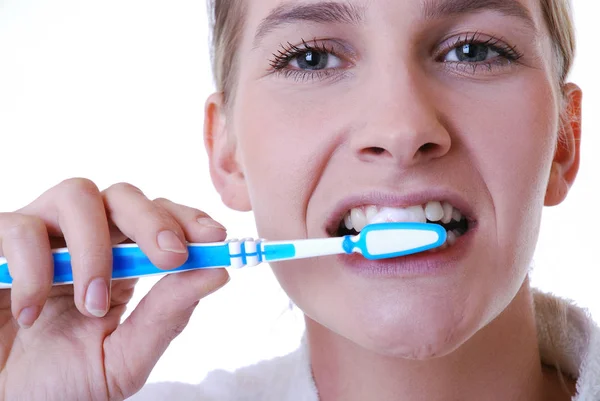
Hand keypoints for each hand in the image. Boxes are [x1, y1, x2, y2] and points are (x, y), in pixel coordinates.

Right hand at [0, 179, 229, 400]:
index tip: (214, 236)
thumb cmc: (58, 383)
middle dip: (154, 220)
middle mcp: (83, 241)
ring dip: (95, 249)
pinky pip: (22, 229)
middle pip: (124, 195)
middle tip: (172, 256)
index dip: (187, 219)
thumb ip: (166, 317)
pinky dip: (35, 269)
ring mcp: (41, 236)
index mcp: (119, 265)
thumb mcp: (123, 358)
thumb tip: (218, 273)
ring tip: (92, 305)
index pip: (159, 219)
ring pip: (79, 194)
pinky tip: (32, 313)